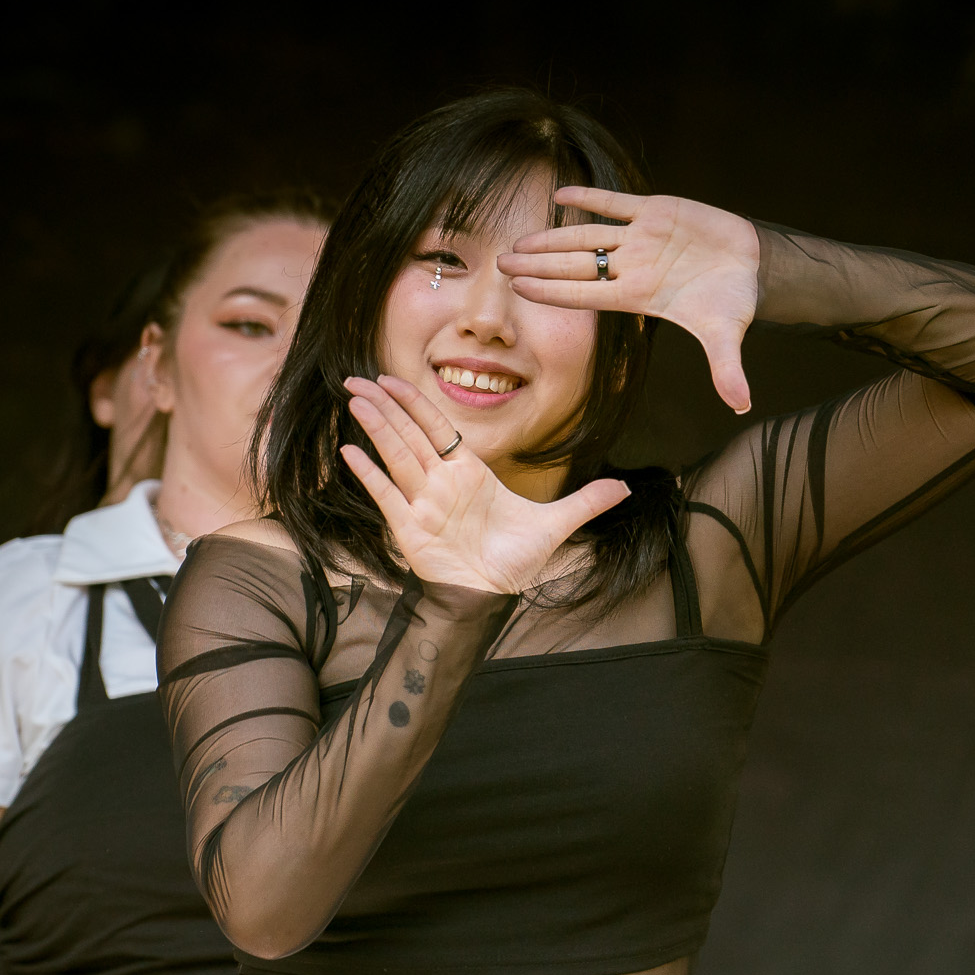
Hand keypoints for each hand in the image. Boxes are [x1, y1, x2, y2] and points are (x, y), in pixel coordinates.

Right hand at [339, 375, 631, 593]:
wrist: (493, 596)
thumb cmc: (515, 561)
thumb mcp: (556, 525)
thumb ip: (586, 502)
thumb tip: (626, 487)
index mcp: (469, 473)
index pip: (437, 428)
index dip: (416, 402)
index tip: (394, 378)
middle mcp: (441, 483)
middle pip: (409, 434)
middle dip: (386, 405)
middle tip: (358, 377)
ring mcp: (422, 503)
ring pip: (395, 456)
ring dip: (375, 427)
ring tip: (354, 398)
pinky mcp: (410, 528)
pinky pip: (386, 496)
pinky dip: (368, 475)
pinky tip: (348, 452)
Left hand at [497, 188, 763, 413]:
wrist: (750, 265)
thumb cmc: (733, 302)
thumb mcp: (726, 334)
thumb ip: (726, 367)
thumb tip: (741, 404)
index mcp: (639, 296)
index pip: (585, 294)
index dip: (551, 290)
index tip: (519, 288)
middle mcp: (631, 267)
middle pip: (574, 265)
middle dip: (538, 264)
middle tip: (500, 263)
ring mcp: (639, 238)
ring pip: (587, 235)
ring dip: (553, 235)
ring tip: (520, 239)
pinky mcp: (655, 211)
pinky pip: (615, 203)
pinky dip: (591, 197)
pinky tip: (561, 193)